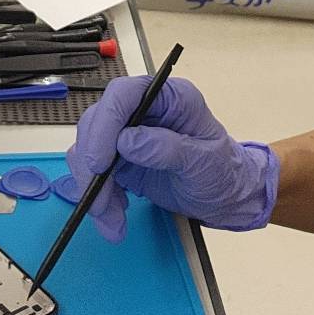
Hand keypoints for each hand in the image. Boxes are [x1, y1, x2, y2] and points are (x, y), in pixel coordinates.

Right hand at [66, 75, 278, 241]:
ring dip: (93, 188)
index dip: (105, 123)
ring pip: (88, 150)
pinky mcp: (118, 158)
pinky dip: (97, 197)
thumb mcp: (203, 162)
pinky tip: (114, 216)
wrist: (225, 196)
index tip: (99, 162)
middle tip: (99, 202)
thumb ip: (167, 149)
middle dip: (92, 165)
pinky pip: (93, 172)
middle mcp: (143, 109)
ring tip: (112, 220)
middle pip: (97, 122)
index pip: (124, 94)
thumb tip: (127, 141)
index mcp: (169, 97)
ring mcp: (127, 133)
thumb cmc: (223, 172)